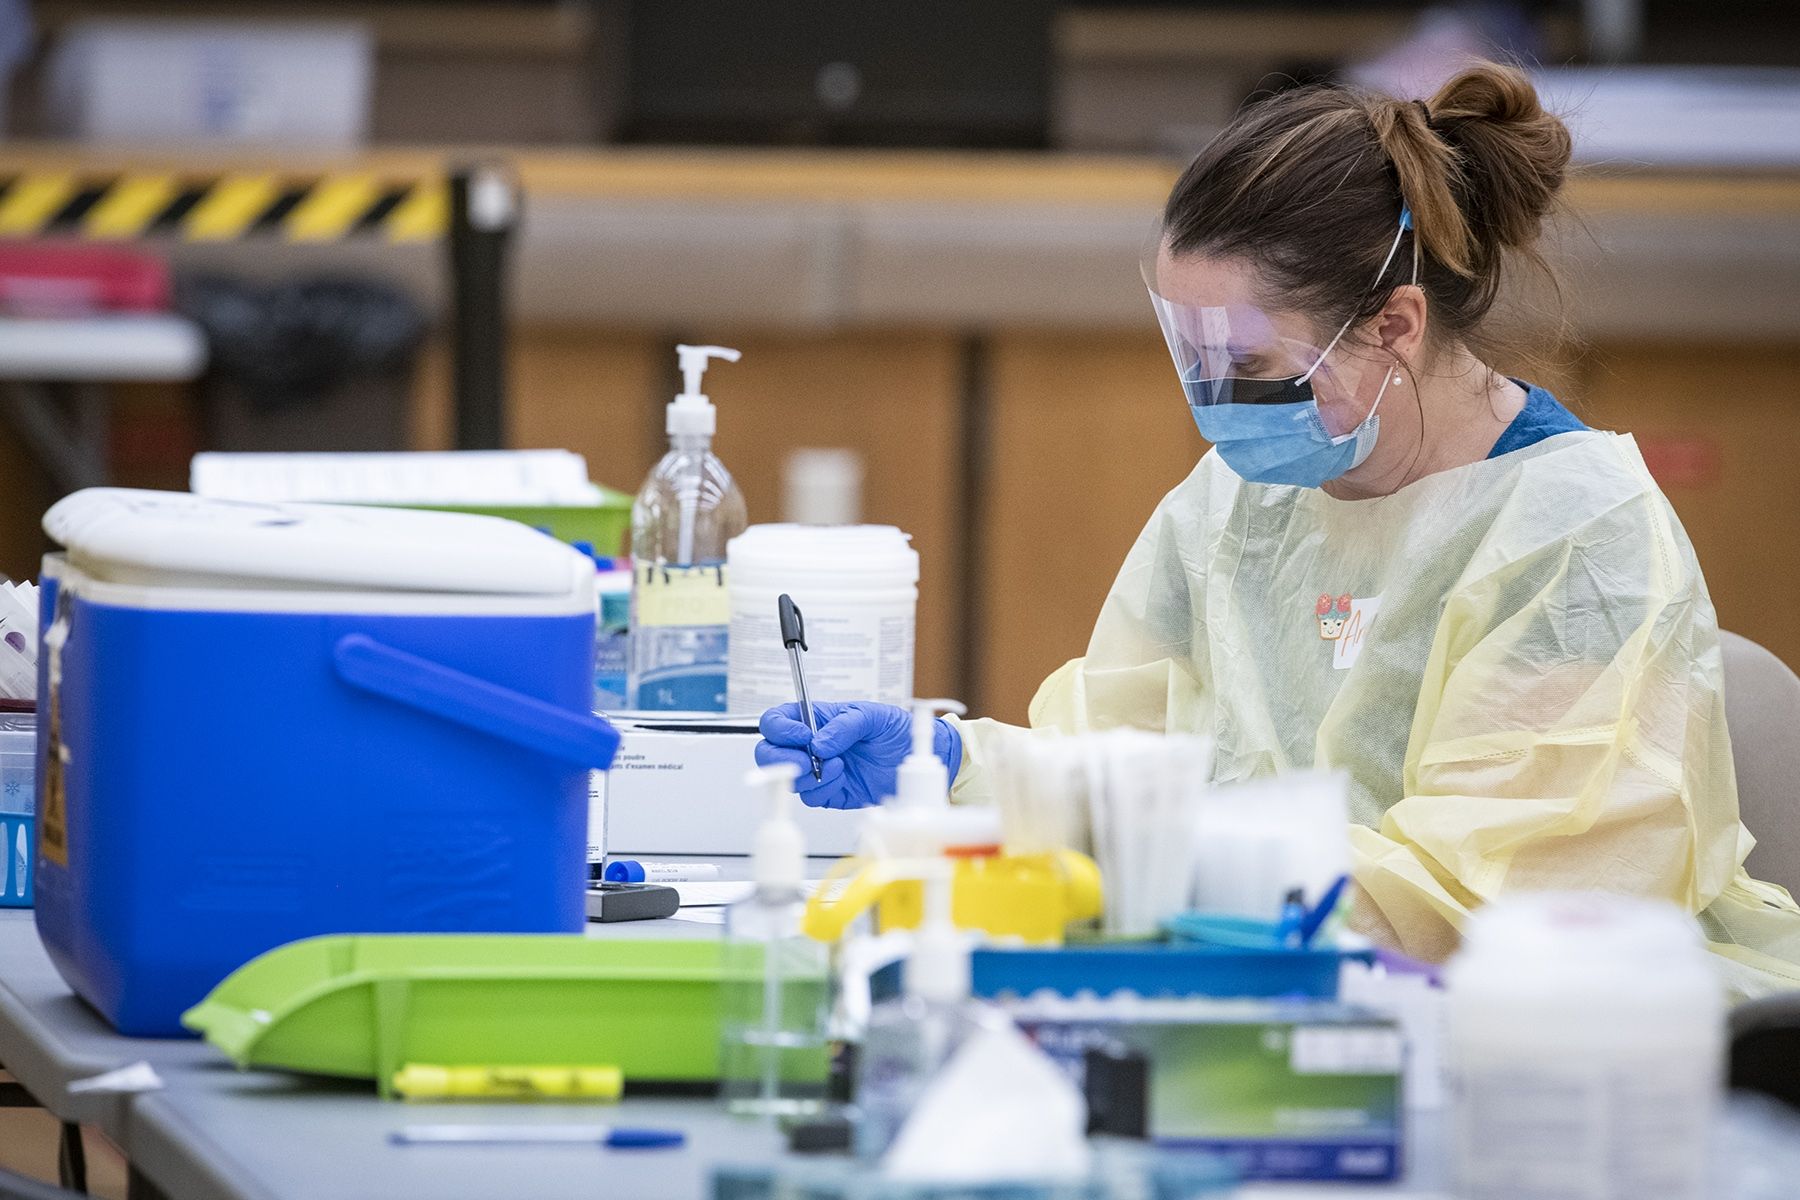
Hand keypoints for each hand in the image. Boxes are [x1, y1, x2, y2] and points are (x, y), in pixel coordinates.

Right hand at [755, 701, 959, 809]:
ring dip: (810, 777)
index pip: (776, 721)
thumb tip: (819, 743)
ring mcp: (817, 769)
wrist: (914, 759)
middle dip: (782, 760)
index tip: (803, 737)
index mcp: (815, 719)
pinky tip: (844, 780)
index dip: (780, 730)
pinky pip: (811, 796)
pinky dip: (825, 790)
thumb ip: (844, 725)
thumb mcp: (873, 716)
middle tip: (806, 763)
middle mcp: (810, 744)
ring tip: (838, 767)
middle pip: (770, 753)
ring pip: (789, 779)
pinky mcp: (828, 791)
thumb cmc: (894, 729)